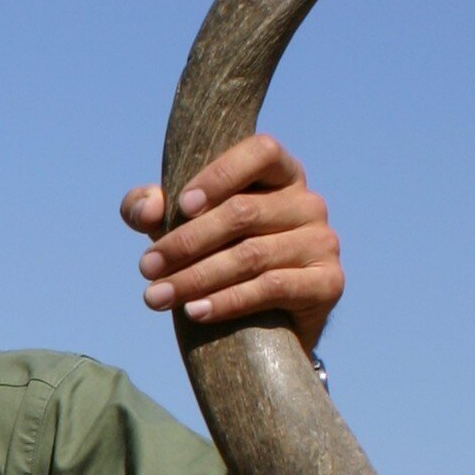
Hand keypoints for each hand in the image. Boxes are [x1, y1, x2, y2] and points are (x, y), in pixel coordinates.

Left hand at [120, 133, 343, 351]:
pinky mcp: (328, 282)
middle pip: (243, 212)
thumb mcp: (180, 227)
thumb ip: (152, 208)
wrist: (266, 323)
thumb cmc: (218, 257)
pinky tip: (195, 312)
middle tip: (146, 268)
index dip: (221, 174)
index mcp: (279, 174)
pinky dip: (228, 301)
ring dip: (196, 278)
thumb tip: (147, 207)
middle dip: (186, 242)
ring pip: (251, 255)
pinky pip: (272, 287)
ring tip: (157, 297)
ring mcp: (322, 241)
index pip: (261, 151)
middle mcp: (308, 202)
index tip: (181, 205)